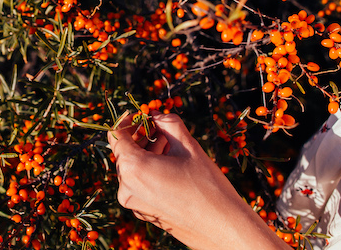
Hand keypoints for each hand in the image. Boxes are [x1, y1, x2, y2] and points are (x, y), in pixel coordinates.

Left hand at [108, 112, 286, 249]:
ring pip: (132, 168)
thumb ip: (167, 123)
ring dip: (146, 153)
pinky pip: (138, 184)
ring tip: (170, 146)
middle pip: (124, 152)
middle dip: (141, 136)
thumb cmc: (206, 185)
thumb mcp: (187, 146)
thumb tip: (156, 114)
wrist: (223, 227)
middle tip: (162, 128)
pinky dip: (149, 171)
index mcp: (133, 169)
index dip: (128, 121)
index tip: (144, 115)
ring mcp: (133, 204)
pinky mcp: (143, 213)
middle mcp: (126, 188)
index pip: (116, 135)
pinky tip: (171, 167)